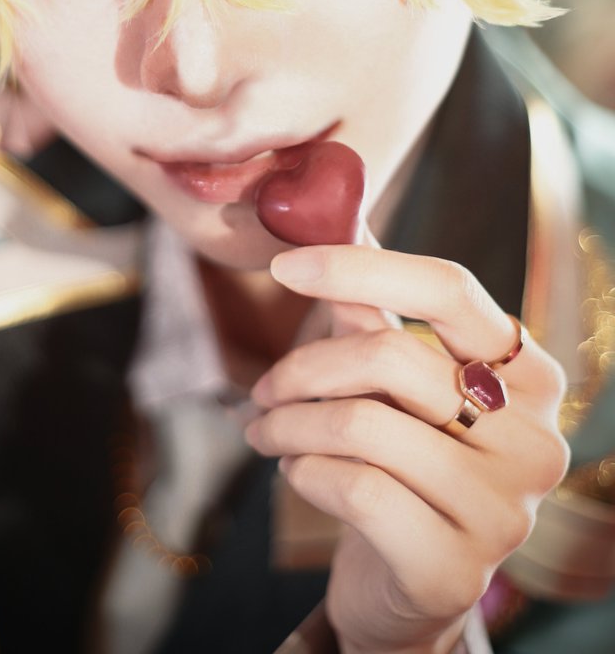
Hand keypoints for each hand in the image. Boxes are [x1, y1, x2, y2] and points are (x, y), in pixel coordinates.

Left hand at [244, 244, 568, 653]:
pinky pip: (356, 490)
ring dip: (288, 424)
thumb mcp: (393, 379)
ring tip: (265, 431)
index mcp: (529, 374)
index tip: (286, 263)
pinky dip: (304, 473)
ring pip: (362, 425)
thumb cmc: (406, 459)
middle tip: (262, 389)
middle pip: (392, 355)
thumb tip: (334, 211)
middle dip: (303, 366)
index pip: (450, 288)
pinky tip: (296, 474)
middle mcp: (535, 439)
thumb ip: (371, 304)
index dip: (361, 265)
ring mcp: (505, 510)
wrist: (411, 586)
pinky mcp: (457, 569)